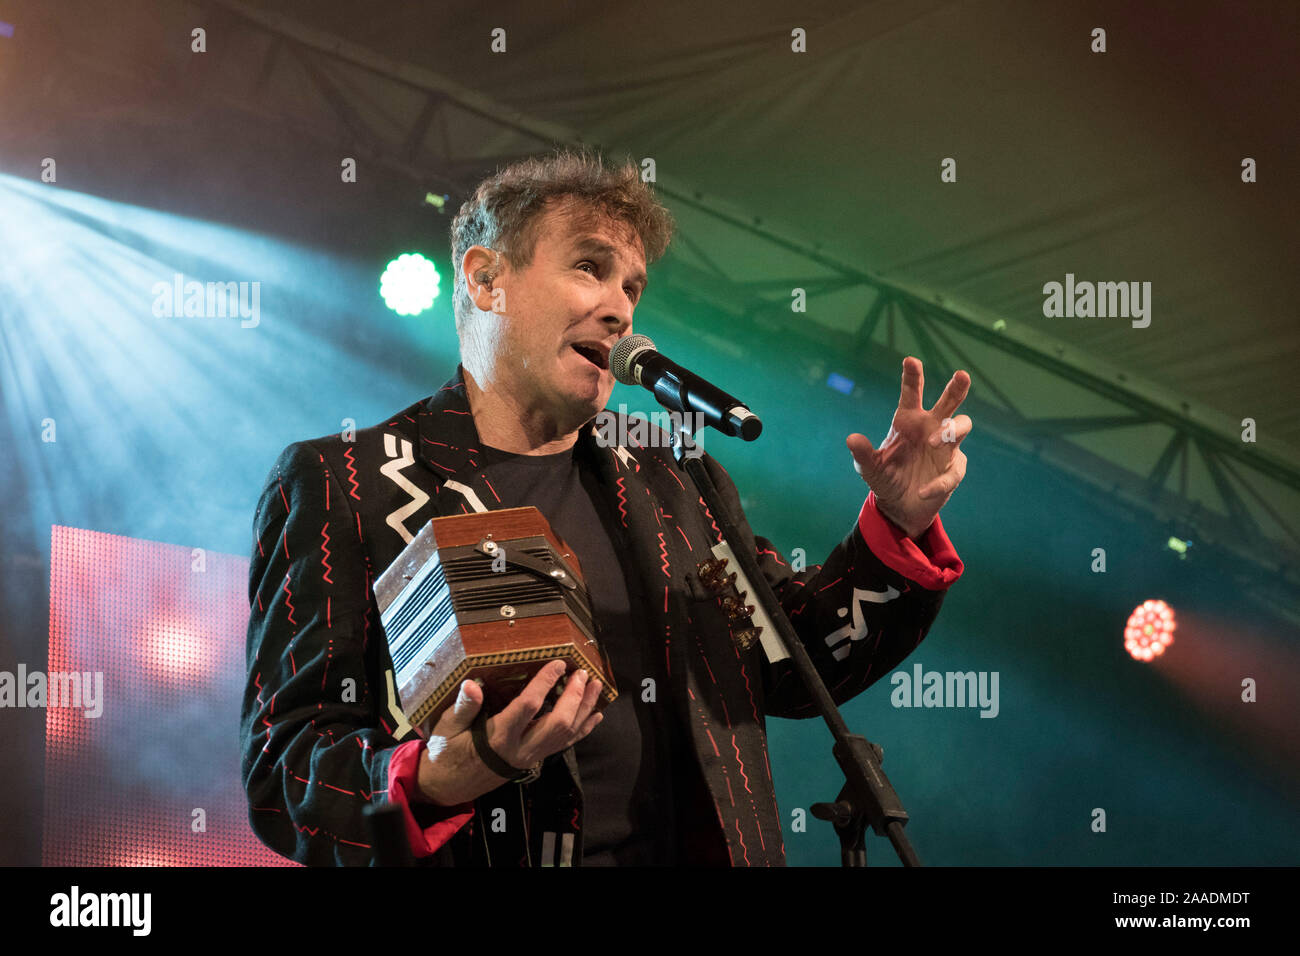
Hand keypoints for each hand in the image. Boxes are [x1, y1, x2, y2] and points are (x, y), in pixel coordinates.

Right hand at [416, 660, 603, 806]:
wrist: (448, 786)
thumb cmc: (446, 753)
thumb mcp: (447, 728)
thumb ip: (463, 707)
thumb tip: (471, 684)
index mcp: (498, 738)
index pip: (527, 707)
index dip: (544, 683)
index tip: (557, 663)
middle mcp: (520, 749)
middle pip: (557, 723)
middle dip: (574, 697)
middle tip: (582, 673)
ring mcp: (530, 756)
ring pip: (566, 734)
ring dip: (584, 709)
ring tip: (596, 686)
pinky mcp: (534, 760)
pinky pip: (564, 745)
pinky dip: (582, 729)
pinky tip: (595, 715)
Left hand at [846, 356, 971, 538]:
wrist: (900, 505)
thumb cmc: (886, 477)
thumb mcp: (869, 468)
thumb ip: (862, 454)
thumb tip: (851, 438)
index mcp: (909, 420)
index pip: (912, 393)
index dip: (912, 376)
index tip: (910, 360)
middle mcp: (931, 427)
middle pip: (949, 402)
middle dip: (956, 388)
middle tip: (961, 375)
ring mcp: (946, 447)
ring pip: (961, 427)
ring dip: (950, 430)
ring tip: (934, 442)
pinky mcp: (954, 469)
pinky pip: (952, 472)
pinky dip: (938, 482)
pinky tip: (923, 490)